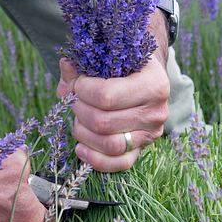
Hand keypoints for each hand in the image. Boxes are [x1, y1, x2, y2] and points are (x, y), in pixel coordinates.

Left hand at [57, 52, 169, 172]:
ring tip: (78, 119)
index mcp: (153, 84)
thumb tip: (66, 66)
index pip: (106, 96)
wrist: (146, 78)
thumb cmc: (125, 66)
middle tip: (75, 101)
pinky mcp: (143, 148)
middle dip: (80, 111)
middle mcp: (156, 111)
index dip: (82, 91)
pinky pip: (119, 163)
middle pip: (103, 122)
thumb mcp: (110, 58)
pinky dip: (95, 159)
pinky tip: (80, 148)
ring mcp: (151, 133)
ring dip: (84, 133)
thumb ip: (84, 64)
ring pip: (109, 145)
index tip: (78, 83)